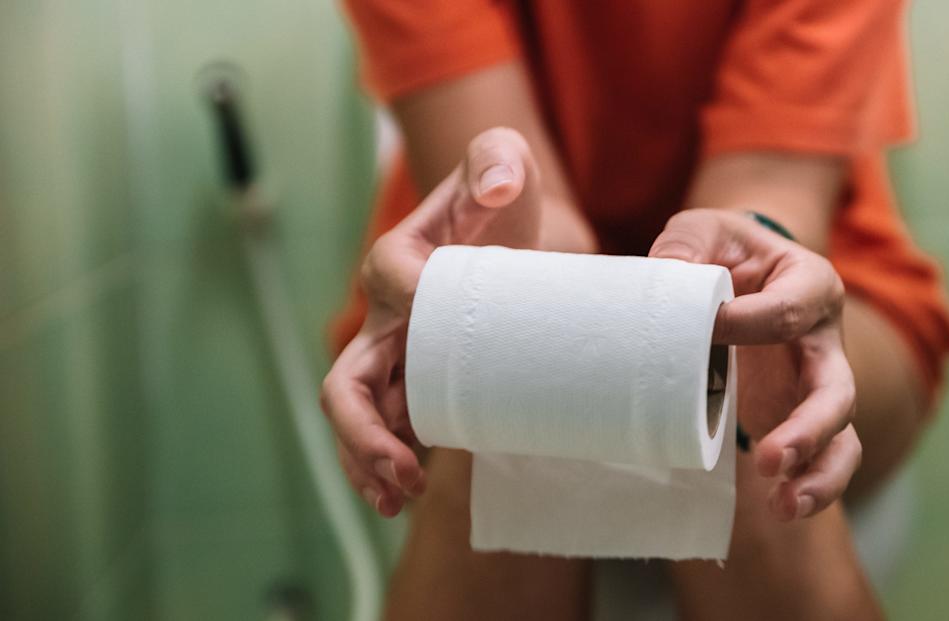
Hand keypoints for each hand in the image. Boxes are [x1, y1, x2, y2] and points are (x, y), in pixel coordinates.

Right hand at [321, 127, 541, 516]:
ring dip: (367, 462)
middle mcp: (385, 315)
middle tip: (403, 470)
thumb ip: (496, 158)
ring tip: (396, 497)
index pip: (392, 284)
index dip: (417, 309)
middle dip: (364, 431)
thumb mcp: (505, 163)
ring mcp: (398, 355)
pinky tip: (402, 496)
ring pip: (358, 415)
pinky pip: (388, 428)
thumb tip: (496, 188)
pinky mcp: (421, 381)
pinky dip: (385, 465)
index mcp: (397, 260)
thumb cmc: (504, 198)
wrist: (520, 235)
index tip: (461, 336)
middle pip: (348, 380)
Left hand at [649, 209, 860, 520]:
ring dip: (817, 471)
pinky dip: (812, 486)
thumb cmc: (721, 253)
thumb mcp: (701, 233)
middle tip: (768, 458)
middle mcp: (826, 339)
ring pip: (841, 433)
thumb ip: (684, 248)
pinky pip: (825, 458)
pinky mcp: (801, 416)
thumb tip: (663, 280)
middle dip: (808, 428)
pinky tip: (783, 508)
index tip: (707, 330)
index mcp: (810, 283)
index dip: (747, 324)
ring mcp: (819, 383)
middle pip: (835, 388)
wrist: (736, 274)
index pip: (790, 310)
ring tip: (784, 504)